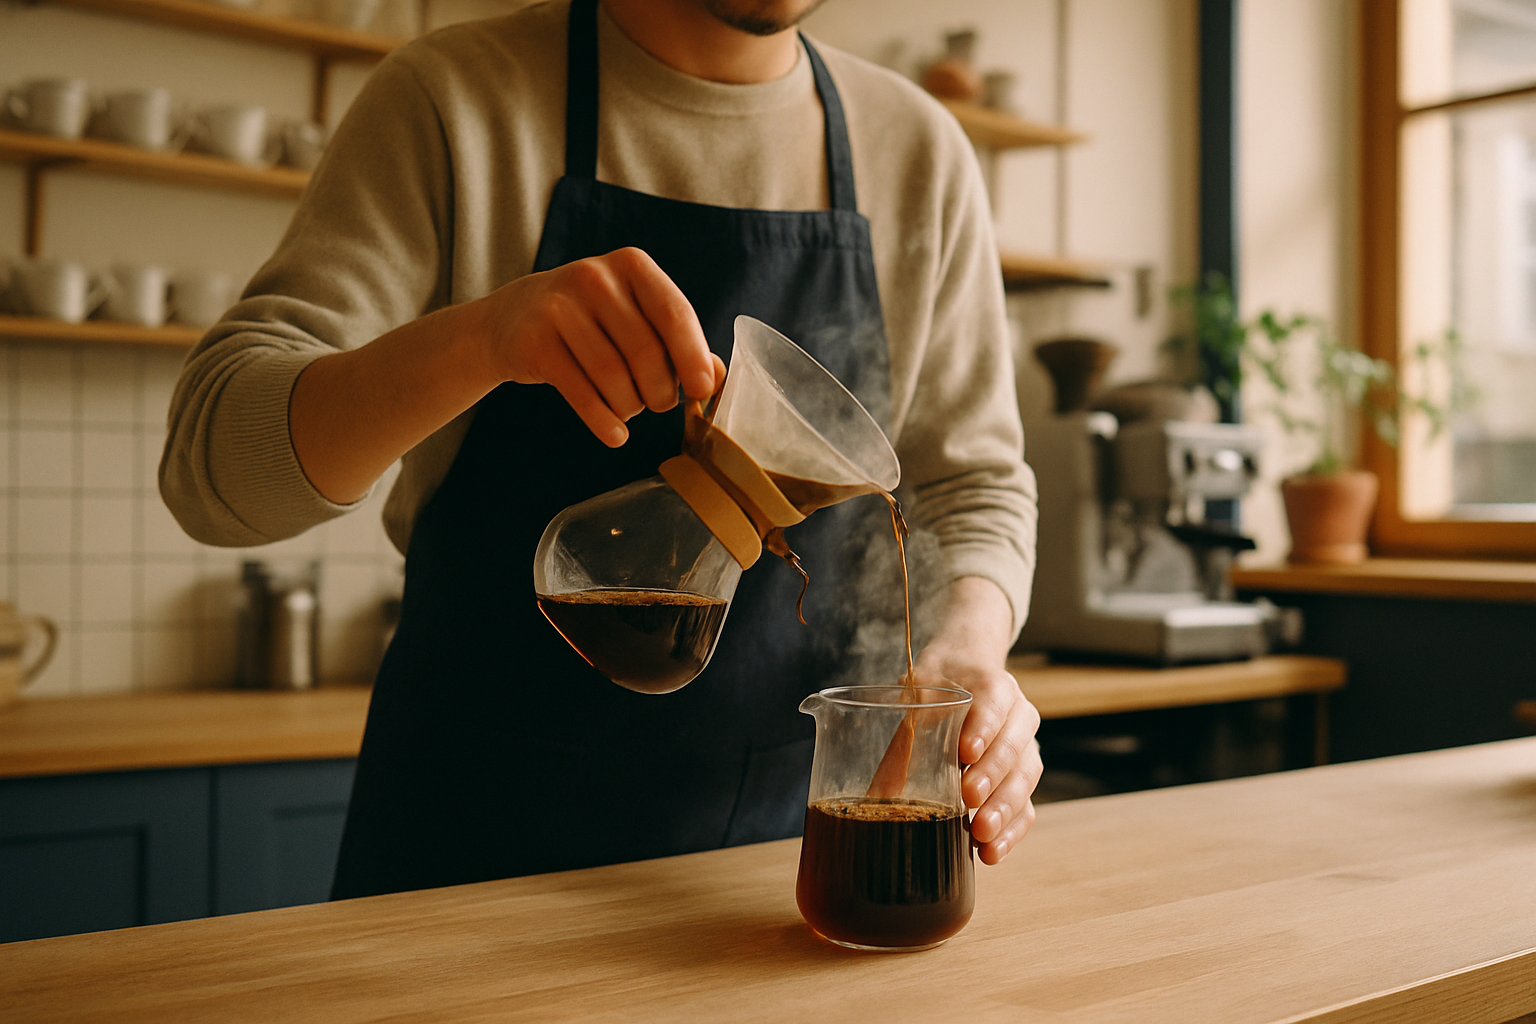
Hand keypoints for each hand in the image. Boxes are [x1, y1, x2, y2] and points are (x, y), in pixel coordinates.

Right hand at [474, 246, 725, 446]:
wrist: (510, 319)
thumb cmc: (591, 321)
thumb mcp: (634, 315)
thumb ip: (677, 341)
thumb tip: (715, 377)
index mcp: (630, 265)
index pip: (673, 313)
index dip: (692, 356)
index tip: (703, 389)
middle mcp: (594, 278)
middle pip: (645, 352)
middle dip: (661, 390)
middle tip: (659, 403)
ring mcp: (559, 308)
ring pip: (614, 376)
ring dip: (630, 406)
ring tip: (631, 409)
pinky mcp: (534, 342)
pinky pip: (581, 394)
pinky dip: (604, 422)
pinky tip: (614, 434)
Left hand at [914, 577, 1041, 865]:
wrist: (965, 672)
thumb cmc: (938, 685)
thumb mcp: (918, 693)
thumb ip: (907, 733)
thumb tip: (881, 789)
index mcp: (994, 687)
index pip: (994, 706)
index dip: (983, 729)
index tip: (965, 752)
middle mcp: (1018, 716)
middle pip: (1013, 747)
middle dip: (992, 775)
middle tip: (968, 797)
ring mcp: (1026, 748)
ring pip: (1024, 779)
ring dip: (1004, 809)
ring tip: (981, 834)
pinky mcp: (1023, 779)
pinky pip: (1026, 806)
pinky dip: (1011, 831)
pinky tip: (990, 853)